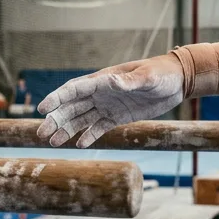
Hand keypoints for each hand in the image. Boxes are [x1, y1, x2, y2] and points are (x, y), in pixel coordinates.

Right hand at [36, 55, 183, 147]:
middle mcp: (101, 93)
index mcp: (103, 80)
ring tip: (53, 141)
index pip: (74, 89)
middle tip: (41, 133)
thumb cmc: (161, 73)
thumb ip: (128, 81)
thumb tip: (110, 80)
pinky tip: (80, 144)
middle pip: (72, 107)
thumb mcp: (147, 77)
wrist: (177, 81)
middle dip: (56, 119)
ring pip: (81, 118)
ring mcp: (108, 106)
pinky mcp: (118, 117)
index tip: (42, 108)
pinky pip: (99, 127)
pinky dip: (89, 135)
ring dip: (67, 129)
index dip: (57, 98)